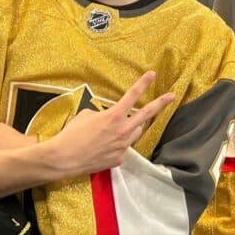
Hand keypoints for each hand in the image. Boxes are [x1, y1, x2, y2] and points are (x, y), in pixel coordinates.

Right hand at [41, 71, 174, 177]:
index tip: (152, 74)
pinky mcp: (119, 159)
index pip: (132, 95)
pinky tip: (102, 148)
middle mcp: (123, 131)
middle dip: (160, 103)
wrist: (63, 159)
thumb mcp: (86, 116)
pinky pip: (122, 148)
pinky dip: (116, 145)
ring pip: (135, 132)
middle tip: (171, 96)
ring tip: (117, 129)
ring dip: (131, 127)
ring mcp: (123, 146)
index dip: (143, 83)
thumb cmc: (72, 134)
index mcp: (114, 116)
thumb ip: (102, 114)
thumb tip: (107, 119)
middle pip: (146, 114)